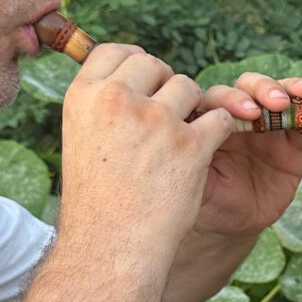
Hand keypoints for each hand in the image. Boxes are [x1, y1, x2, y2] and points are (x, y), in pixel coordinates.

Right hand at [56, 43, 232, 283]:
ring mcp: (157, 121)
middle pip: (156, 65)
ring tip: (178, 145)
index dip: (136, 62)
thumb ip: (103, 105)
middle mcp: (118, 100)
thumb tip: (132, 75)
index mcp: (84, 96)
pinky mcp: (191, 144)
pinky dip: (216, 134)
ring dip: (192, 111)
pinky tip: (203, 154)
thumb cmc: (96, 201)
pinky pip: (219, 118)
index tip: (145, 80)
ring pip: (191, 88)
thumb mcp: (82, 140)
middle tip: (164, 117)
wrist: (111, 250)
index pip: (116, 51)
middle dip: (166, 86)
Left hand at [192, 72, 301, 239]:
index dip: (230, 99)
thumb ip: (192, 161)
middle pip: (247, 89)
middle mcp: (237, 118)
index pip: (217, 99)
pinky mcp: (291, 144)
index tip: (244, 112)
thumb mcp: (193, 183)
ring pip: (277, 95)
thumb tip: (186, 143)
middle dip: (261, 89)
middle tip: (274, 103)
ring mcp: (266, 128)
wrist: (231, 223)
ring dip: (290, 90)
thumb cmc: (206, 200)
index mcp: (209, 123)